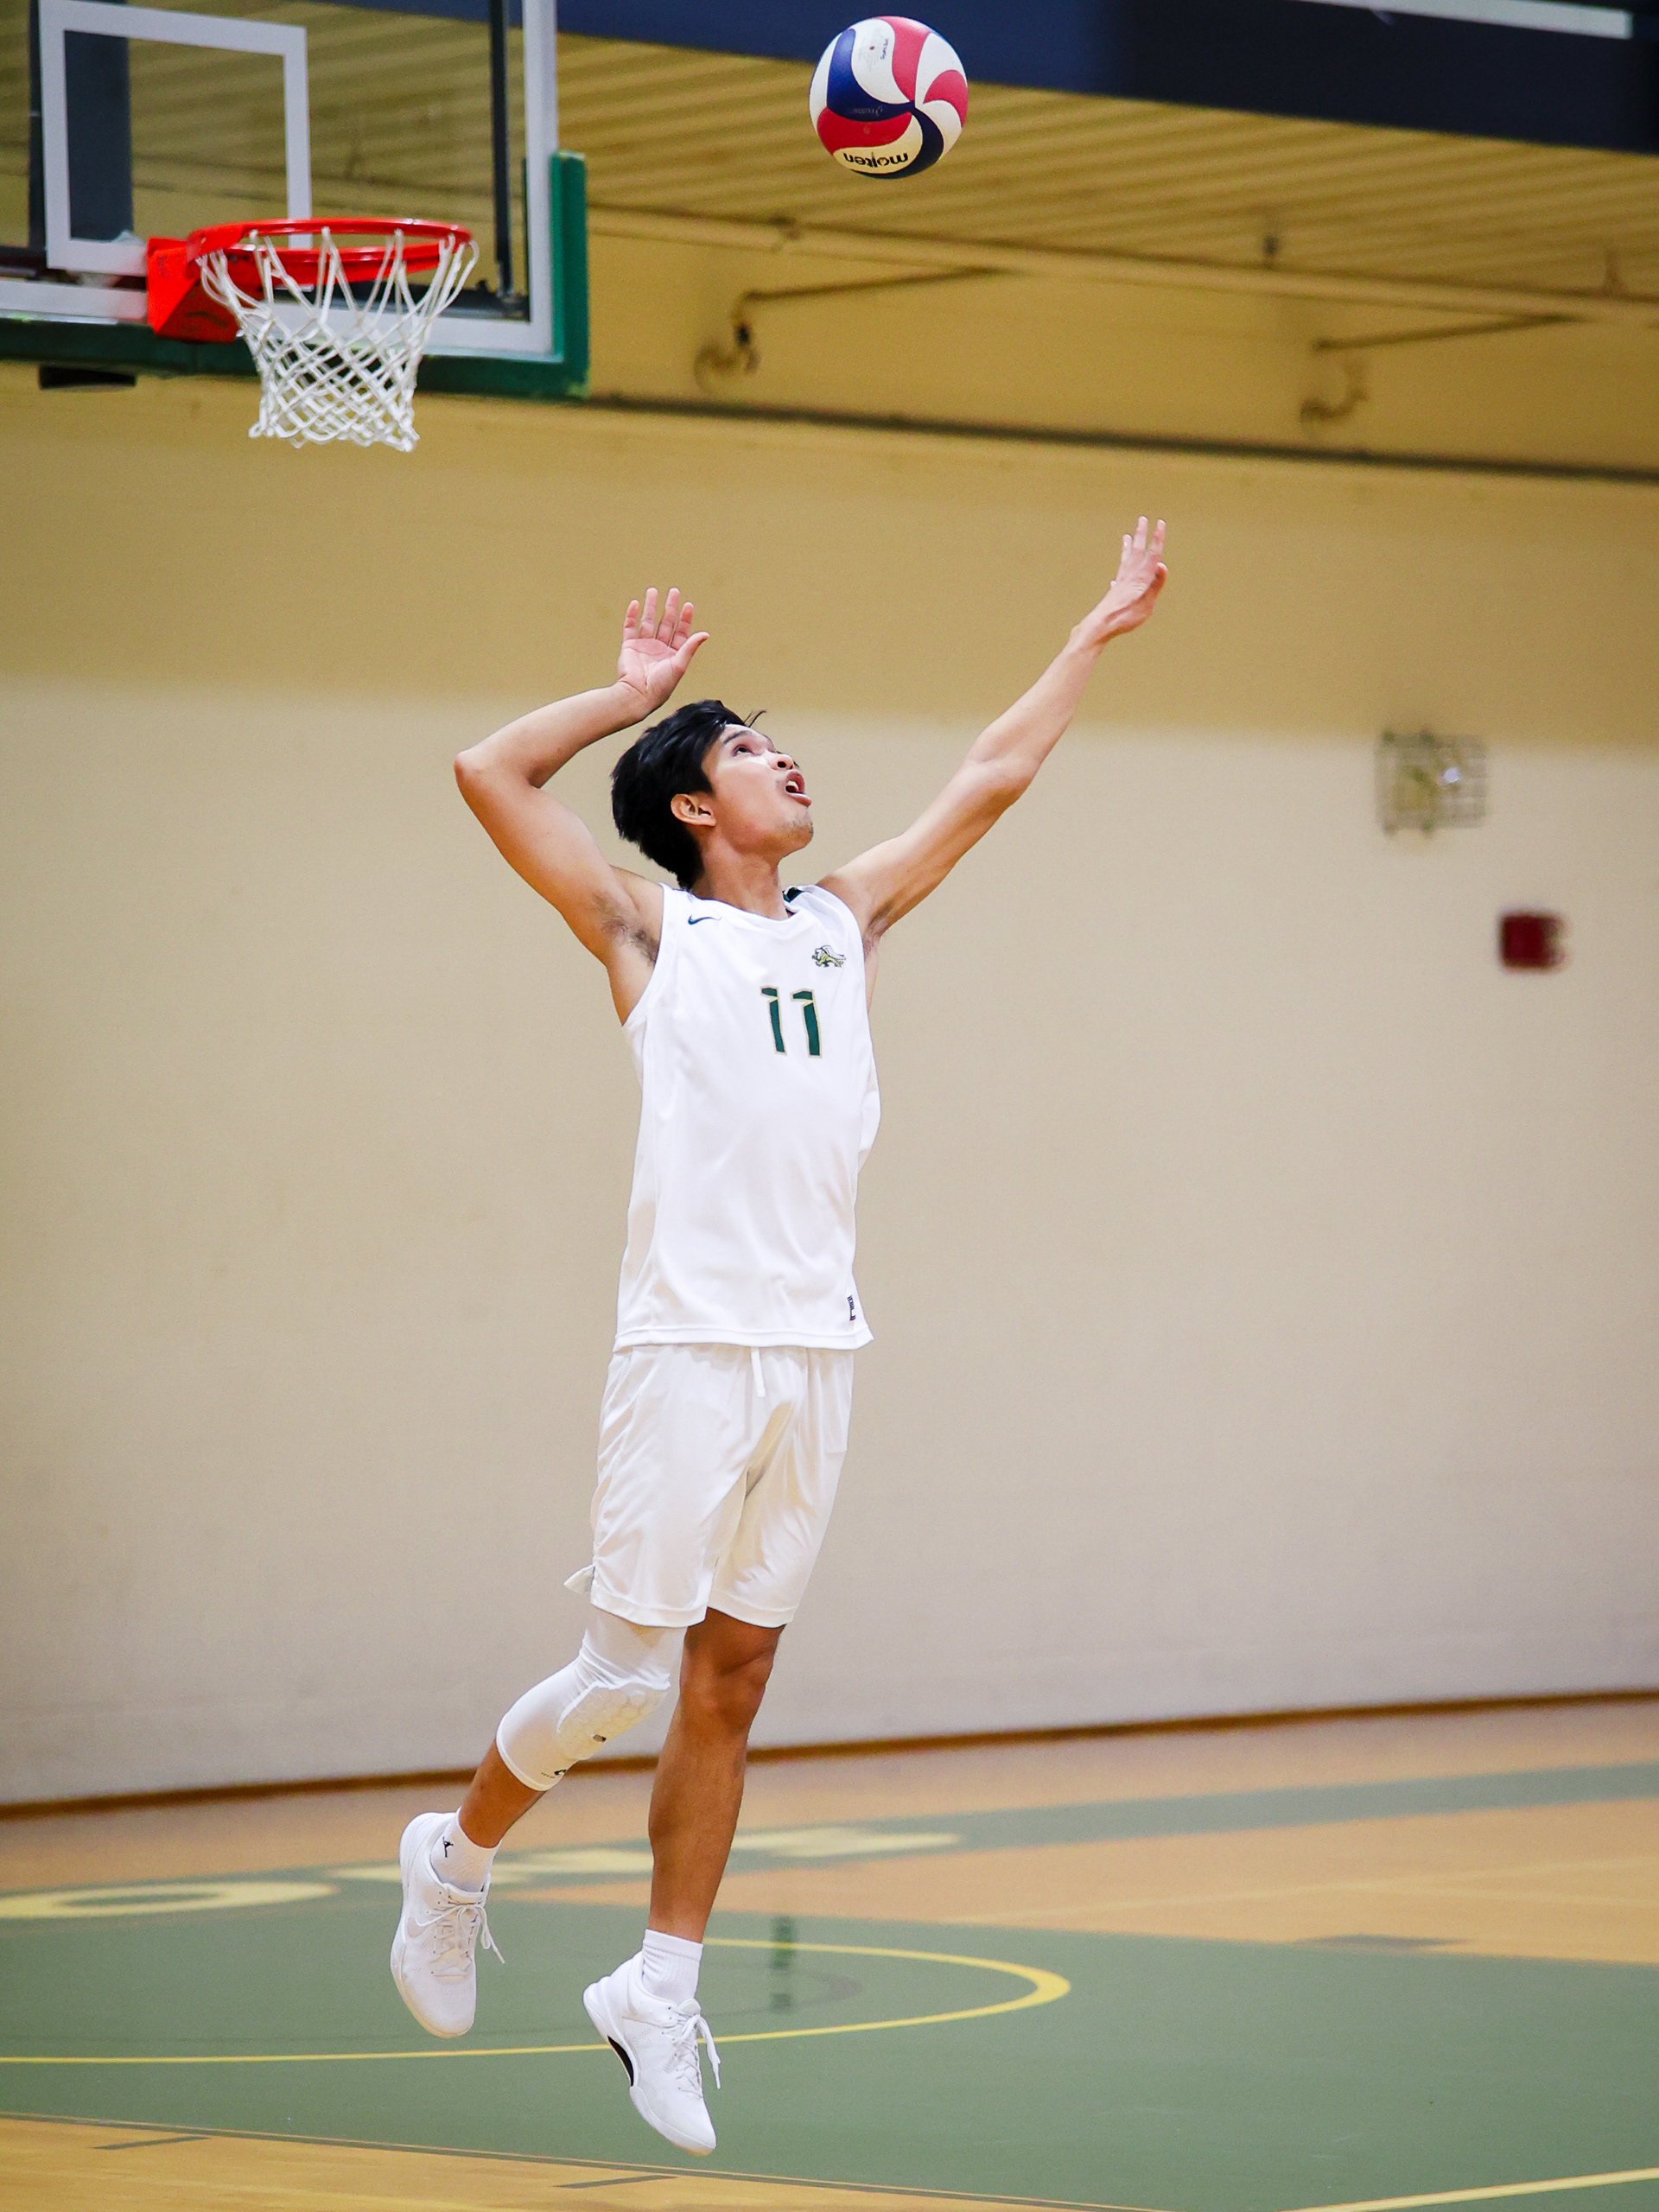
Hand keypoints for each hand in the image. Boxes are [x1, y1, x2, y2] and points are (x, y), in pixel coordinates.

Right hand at [616, 588, 709, 716]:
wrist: (637, 695)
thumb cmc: (661, 685)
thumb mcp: (679, 665)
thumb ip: (690, 647)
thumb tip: (705, 634)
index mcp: (672, 655)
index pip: (681, 632)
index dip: (685, 619)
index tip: (688, 605)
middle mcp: (659, 649)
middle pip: (665, 623)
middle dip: (670, 607)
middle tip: (674, 591)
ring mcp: (643, 647)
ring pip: (648, 622)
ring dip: (651, 606)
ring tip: (653, 591)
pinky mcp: (629, 647)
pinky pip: (629, 628)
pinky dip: (631, 616)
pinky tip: (635, 603)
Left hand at [1074, 517, 1166, 649]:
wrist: (1101, 624)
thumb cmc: (1125, 617)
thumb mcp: (1146, 604)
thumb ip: (1154, 585)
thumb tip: (1161, 564)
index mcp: (1140, 579)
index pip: (1152, 555)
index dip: (1157, 539)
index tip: (1160, 523)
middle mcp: (1130, 576)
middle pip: (1136, 551)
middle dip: (1140, 535)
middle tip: (1142, 519)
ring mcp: (1121, 582)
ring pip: (1125, 560)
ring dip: (1128, 548)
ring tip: (1126, 537)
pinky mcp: (1114, 592)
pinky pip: (1118, 575)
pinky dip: (1119, 570)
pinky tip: (1116, 577)